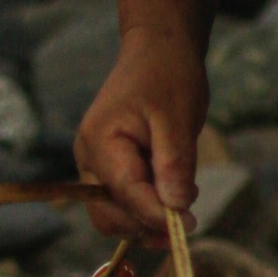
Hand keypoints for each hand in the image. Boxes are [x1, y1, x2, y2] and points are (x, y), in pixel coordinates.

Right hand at [73, 26, 207, 245]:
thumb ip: (174, 164)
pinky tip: (172, 196)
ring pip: (114, 217)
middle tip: (188, 222)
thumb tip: (176, 208)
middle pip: (109, 216)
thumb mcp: (178, 117)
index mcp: (101, 142)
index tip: (188, 225)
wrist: (157, 51)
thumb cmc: (168, 76)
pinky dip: (146, 210)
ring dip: (147, 221)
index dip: (155, 215)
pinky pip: (122, 205)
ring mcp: (94, 167)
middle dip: (146, 225)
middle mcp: (88, 159)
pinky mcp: (108, 172)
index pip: (125, 194)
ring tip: (182, 202)